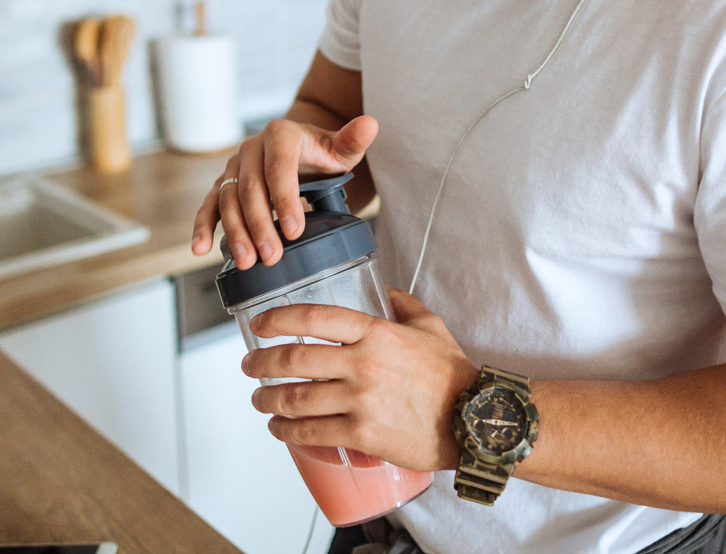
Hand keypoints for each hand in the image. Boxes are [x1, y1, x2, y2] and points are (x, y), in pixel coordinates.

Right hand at [192, 115, 377, 268]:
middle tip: (271, 256)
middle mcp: (252, 148)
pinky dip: (202, 226)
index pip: (279, 167)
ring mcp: (235, 167)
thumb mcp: (342, 148)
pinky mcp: (224, 184)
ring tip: (247, 261)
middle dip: (260, 225)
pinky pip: (210, 205)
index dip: (285, 198)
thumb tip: (371, 124)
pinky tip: (200, 249)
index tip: (295, 229)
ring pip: (228, 199)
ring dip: (235, 232)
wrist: (300, 151)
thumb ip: (353, 139)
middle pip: (251, 188)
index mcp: (281, 135)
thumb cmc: (323, 153)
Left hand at [243, 287, 478, 471]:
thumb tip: (384, 290)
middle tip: (250, 366)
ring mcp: (360, 401)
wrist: (475, 420)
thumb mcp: (430, 326)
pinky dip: (286, 431)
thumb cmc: (453, 374)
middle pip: (294, 359)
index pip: (314, 317)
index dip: (278, 319)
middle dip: (262, 363)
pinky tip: (278, 427)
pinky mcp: (362, 435)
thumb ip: (402, 304)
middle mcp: (363, 364)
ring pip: (296, 398)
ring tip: (259, 399)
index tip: (260, 325)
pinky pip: (311, 433)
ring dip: (267, 399)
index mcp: (376, 332)